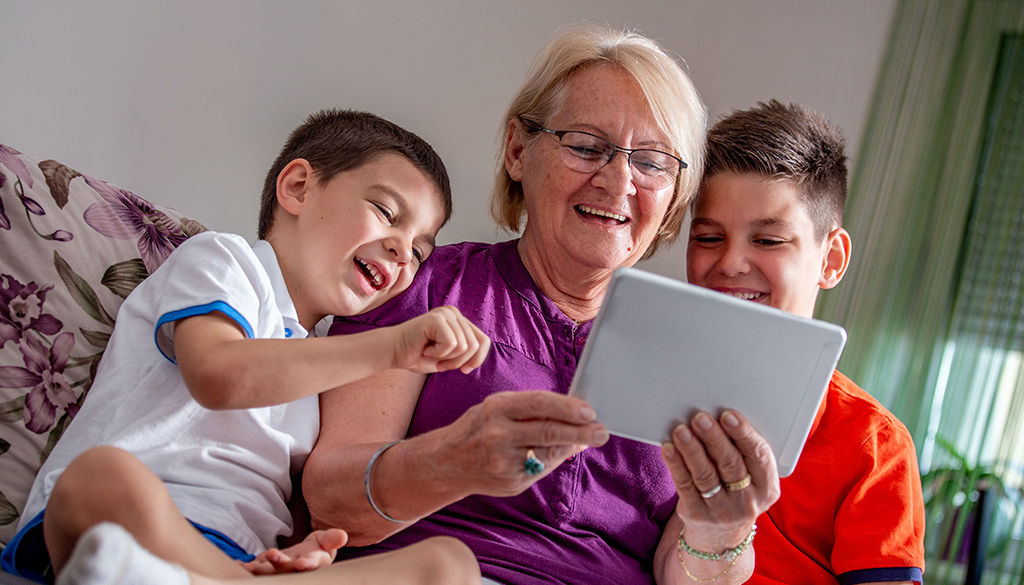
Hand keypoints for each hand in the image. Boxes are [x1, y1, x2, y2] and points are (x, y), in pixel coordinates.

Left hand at [239, 528, 347, 573]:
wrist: (304, 557)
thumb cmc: (318, 548)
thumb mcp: (327, 541)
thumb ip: (332, 539)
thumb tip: (342, 536)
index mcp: (312, 563)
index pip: (310, 565)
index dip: (306, 565)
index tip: (302, 564)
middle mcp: (294, 571)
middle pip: (286, 570)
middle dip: (278, 564)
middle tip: (272, 555)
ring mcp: (279, 572)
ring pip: (269, 573)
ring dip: (260, 569)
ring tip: (251, 565)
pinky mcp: (265, 570)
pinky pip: (255, 570)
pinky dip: (246, 568)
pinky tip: (238, 564)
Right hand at [390, 306, 490, 373]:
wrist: (393, 352)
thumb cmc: (418, 355)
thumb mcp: (449, 357)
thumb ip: (465, 353)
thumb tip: (479, 356)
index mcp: (459, 320)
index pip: (484, 341)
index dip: (477, 359)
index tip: (464, 370)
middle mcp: (454, 313)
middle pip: (475, 346)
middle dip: (457, 362)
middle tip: (439, 363)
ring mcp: (445, 314)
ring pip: (464, 346)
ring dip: (446, 359)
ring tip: (430, 354)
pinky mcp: (436, 319)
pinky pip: (451, 344)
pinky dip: (438, 354)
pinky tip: (425, 348)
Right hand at [436, 391, 609, 496]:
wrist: (446, 463)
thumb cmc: (479, 428)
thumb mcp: (498, 408)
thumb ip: (532, 409)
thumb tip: (572, 414)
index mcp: (496, 409)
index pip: (538, 404)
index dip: (567, 407)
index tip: (589, 411)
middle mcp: (499, 436)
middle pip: (548, 432)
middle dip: (580, 432)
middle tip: (601, 432)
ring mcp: (504, 463)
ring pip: (549, 453)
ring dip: (572, 446)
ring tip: (586, 439)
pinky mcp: (511, 483)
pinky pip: (543, 469)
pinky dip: (556, 459)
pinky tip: (563, 451)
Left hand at [661, 410, 779, 551]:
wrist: (721, 535)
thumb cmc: (736, 492)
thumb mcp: (751, 478)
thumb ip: (742, 452)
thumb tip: (718, 417)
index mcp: (767, 488)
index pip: (759, 456)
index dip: (743, 434)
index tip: (728, 416)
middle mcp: (748, 502)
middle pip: (730, 464)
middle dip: (714, 438)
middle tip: (700, 418)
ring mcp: (722, 512)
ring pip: (705, 475)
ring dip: (692, 449)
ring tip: (682, 430)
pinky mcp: (696, 515)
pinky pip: (685, 485)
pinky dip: (676, 464)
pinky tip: (669, 449)